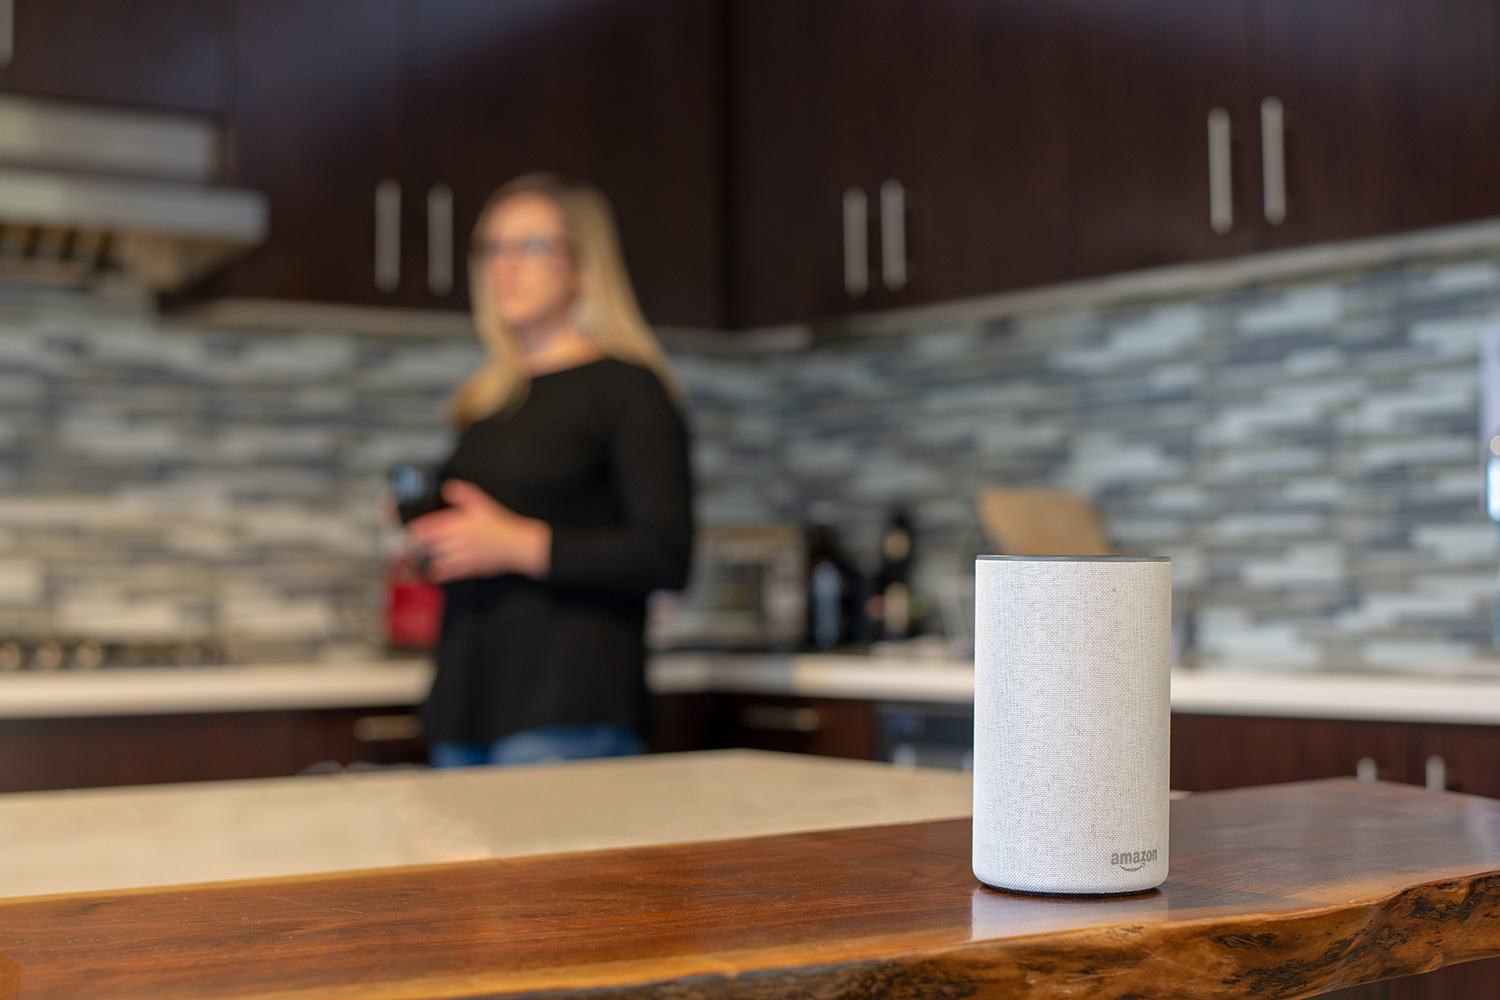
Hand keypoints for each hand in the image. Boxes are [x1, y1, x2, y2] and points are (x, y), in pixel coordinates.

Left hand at [405, 480, 550, 582]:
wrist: (518, 545)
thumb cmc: (501, 524)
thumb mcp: (483, 503)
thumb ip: (463, 493)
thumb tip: (446, 488)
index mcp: (459, 523)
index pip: (428, 527)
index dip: (414, 529)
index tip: (409, 529)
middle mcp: (458, 540)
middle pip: (428, 544)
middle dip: (418, 544)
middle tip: (411, 542)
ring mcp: (462, 556)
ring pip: (436, 559)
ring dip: (426, 557)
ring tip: (419, 555)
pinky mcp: (469, 568)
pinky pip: (448, 573)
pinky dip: (437, 572)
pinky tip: (432, 570)